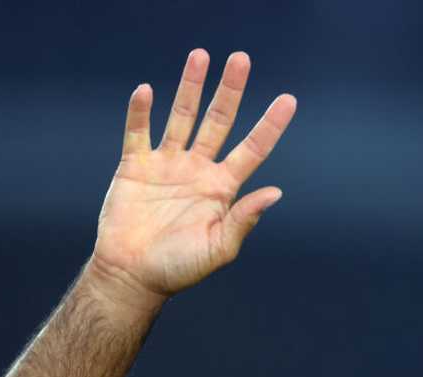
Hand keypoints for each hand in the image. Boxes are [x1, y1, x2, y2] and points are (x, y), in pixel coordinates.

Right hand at [90, 48, 295, 302]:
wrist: (134, 275)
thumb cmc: (179, 268)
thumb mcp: (219, 248)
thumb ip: (244, 219)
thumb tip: (276, 193)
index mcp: (222, 188)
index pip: (253, 149)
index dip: (270, 125)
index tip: (289, 100)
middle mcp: (198, 169)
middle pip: (218, 121)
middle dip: (230, 91)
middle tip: (241, 58)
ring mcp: (167, 164)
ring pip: (182, 117)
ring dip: (190, 87)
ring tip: (200, 56)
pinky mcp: (135, 166)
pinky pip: (138, 132)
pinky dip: (140, 112)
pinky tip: (146, 91)